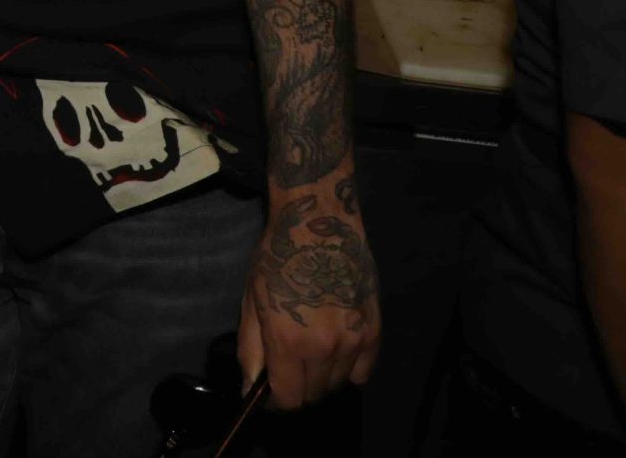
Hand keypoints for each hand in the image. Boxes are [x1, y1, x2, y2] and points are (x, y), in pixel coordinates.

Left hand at [235, 179, 380, 409]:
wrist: (319, 225)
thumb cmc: (278, 259)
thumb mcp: (252, 301)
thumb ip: (251, 350)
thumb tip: (251, 389)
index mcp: (288, 341)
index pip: (289, 398)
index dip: (277, 400)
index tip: (272, 389)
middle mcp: (324, 348)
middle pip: (314, 394)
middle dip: (297, 387)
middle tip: (289, 365)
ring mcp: (353, 340)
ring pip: (337, 384)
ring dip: (322, 377)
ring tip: (311, 351)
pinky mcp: (374, 331)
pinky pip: (363, 372)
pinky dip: (349, 369)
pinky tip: (336, 351)